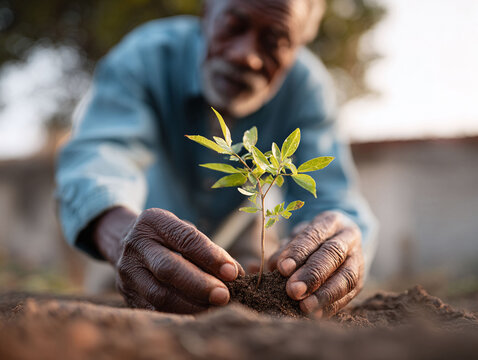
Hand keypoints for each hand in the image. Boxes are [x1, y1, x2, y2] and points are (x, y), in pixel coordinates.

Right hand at [94, 207, 243, 313]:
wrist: (123, 241)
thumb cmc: (167, 238)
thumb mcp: (183, 231)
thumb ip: (209, 250)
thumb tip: (236, 274)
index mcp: (154, 221)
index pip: (185, 239)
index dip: (211, 257)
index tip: (232, 273)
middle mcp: (136, 245)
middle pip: (168, 268)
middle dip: (200, 284)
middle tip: (223, 295)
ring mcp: (127, 272)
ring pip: (159, 294)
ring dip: (191, 305)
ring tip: (214, 308)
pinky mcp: (127, 294)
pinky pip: (153, 310)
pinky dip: (179, 314)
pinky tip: (198, 315)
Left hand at [268, 211, 363, 317]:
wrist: (339, 241)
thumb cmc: (310, 240)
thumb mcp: (296, 237)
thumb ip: (284, 250)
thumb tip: (268, 267)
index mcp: (330, 221)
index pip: (314, 234)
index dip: (298, 252)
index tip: (283, 268)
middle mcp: (348, 237)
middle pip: (333, 254)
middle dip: (312, 274)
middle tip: (292, 290)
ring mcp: (358, 258)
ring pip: (347, 276)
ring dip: (324, 294)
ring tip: (304, 307)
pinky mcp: (361, 280)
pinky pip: (350, 294)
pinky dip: (332, 306)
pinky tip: (316, 314)